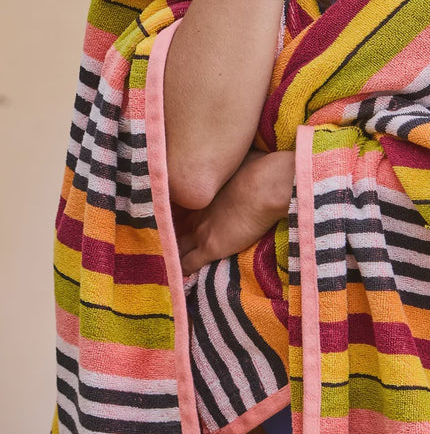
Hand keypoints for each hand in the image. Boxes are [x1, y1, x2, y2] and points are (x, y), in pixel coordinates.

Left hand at [174, 149, 295, 275]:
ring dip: (169, 254)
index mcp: (197, 190)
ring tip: (162, 263)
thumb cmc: (258, 167)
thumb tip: (230, 156)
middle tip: (159, 241)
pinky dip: (179, 272)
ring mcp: (198, 231)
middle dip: (164, 233)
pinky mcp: (209, 248)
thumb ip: (227, 166)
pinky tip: (175, 278)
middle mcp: (192, 211)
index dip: (169, 210)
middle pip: (169, 226)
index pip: (172, 204)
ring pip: (172, 247)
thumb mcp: (238, 159)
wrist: (266, 186)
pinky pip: (186, 265)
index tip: (167, 214)